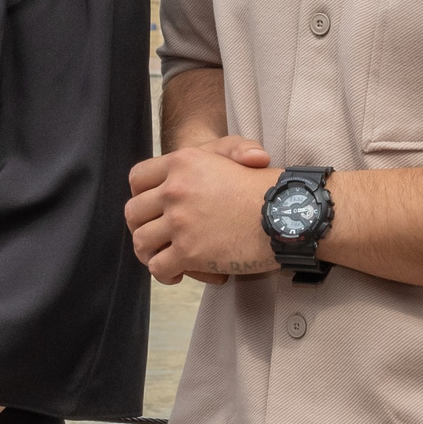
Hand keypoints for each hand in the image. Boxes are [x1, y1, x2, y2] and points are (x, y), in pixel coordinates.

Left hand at [126, 136, 279, 283]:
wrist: (288, 213)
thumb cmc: (267, 186)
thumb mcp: (242, 151)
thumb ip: (226, 150)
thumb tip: (237, 155)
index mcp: (182, 162)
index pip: (137, 179)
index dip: (140, 196)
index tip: (150, 209)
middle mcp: (174, 190)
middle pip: (134, 213)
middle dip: (141, 227)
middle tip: (156, 238)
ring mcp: (180, 221)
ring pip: (141, 242)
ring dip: (150, 253)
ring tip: (163, 258)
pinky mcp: (189, 251)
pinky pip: (158, 266)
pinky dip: (164, 273)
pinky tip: (177, 273)